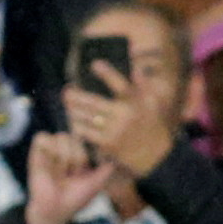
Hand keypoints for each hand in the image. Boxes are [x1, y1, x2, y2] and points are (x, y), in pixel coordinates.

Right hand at [23, 132, 115, 223]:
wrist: (56, 209)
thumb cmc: (75, 199)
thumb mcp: (95, 185)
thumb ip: (105, 172)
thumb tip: (114, 160)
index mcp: (78, 156)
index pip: (85, 139)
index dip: (87, 151)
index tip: (86, 168)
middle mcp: (65, 150)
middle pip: (75, 137)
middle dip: (77, 157)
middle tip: (72, 174)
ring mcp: (51, 149)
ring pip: (60, 136)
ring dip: (64, 156)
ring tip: (60, 171)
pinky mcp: (36, 151)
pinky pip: (42, 137)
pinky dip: (48, 149)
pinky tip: (49, 163)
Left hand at [64, 60, 174, 178]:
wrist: (156, 158)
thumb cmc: (152, 127)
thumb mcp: (152, 106)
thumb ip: (144, 88)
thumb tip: (138, 70)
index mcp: (136, 104)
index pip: (121, 85)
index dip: (107, 73)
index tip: (95, 64)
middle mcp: (126, 117)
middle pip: (93, 102)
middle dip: (76, 96)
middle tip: (66, 91)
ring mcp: (116, 131)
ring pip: (87, 117)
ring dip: (74, 111)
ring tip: (68, 105)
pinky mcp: (109, 145)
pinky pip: (87, 132)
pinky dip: (78, 126)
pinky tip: (73, 122)